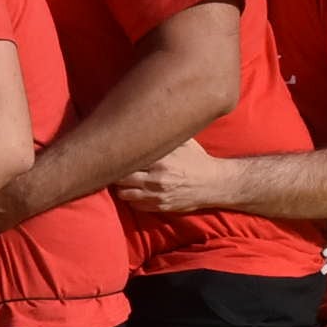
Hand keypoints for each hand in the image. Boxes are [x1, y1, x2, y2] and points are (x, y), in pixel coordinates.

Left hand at [112, 138, 229, 213]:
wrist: (213, 184)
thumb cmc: (197, 160)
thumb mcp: (184, 142)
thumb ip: (165, 134)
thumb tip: (145, 119)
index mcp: (161, 160)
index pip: (128, 159)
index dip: (117, 155)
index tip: (113, 151)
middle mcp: (157, 179)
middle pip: (121, 178)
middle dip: (115, 172)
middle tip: (114, 166)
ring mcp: (157, 195)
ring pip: (124, 194)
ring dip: (121, 187)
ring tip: (123, 180)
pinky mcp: (160, 207)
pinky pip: (135, 205)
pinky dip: (132, 198)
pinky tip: (135, 190)